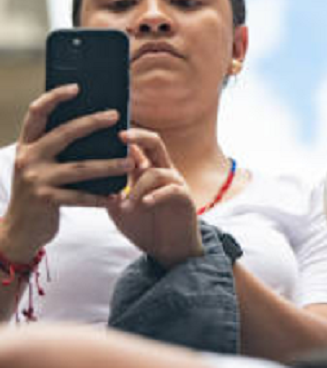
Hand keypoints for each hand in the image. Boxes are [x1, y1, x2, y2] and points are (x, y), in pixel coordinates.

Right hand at [0, 85, 131, 260]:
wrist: (20, 229)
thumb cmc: (40, 191)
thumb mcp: (42, 166)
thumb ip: (59, 148)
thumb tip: (98, 125)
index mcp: (28, 145)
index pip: (36, 113)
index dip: (54, 97)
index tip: (77, 86)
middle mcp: (28, 159)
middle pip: (63, 134)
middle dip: (91, 123)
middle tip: (116, 116)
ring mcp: (35, 180)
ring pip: (80, 168)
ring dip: (109, 165)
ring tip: (131, 162)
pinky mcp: (45, 200)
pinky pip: (80, 197)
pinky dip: (101, 197)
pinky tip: (118, 196)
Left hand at [106, 129, 202, 268]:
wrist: (168, 248)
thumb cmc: (143, 226)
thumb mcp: (119, 210)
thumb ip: (108, 193)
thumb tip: (91, 181)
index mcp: (145, 170)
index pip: (136, 146)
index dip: (124, 136)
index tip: (105, 129)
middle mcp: (161, 171)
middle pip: (154, 142)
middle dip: (138, 136)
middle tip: (121, 135)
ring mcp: (174, 182)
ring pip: (156, 171)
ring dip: (137, 188)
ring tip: (126, 206)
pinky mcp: (184, 197)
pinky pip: (171, 189)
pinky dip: (156, 195)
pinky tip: (144, 204)